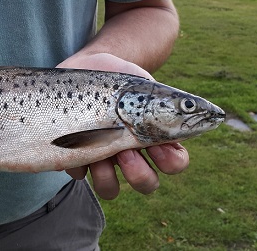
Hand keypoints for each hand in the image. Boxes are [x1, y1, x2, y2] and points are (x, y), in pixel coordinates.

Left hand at [57, 53, 189, 199]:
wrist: (85, 67)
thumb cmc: (118, 78)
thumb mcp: (141, 83)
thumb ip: (160, 100)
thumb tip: (183, 112)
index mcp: (151, 137)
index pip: (174, 162)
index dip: (172, 161)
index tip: (160, 146)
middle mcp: (129, 153)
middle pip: (146, 183)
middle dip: (139, 175)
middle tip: (127, 152)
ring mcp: (102, 158)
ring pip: (110, 188)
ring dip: (107, 177)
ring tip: (101, 153)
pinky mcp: (75, 156)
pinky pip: (78, 173)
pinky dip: (77, 161)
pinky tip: (72, 140)